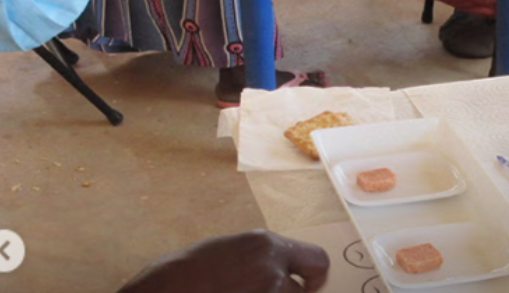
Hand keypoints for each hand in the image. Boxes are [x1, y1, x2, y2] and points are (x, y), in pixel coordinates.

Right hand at [117, 230, 329, 292]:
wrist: (163, 290)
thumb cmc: (186, 271)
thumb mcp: (230, 250)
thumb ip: (262, 259)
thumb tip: (281, 270)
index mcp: (267, 246)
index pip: (318, 260)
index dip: (314, 276)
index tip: (306, 285)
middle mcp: (271, 271)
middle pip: (305, 292)